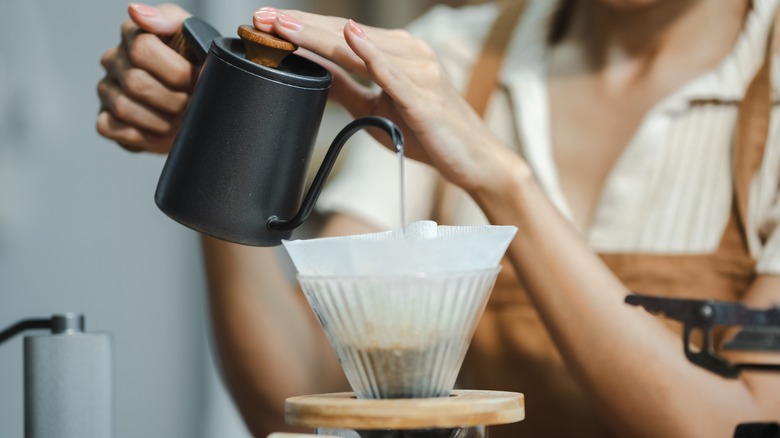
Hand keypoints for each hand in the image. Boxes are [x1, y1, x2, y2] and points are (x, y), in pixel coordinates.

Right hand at [96, 3, 194, 153]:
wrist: (203, 108)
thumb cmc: (198, 69)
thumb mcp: (194, 38)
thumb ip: (170, 19)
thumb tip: (135, 11)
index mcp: (134, 35)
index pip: (142, 48)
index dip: (175, 70)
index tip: (195, 78)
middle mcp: (115, 59)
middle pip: (135, 82)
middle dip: (173, 99)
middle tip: (190, 103)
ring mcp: (107, 89)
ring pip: (124, 106)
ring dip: (160, 119)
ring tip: (177, 118)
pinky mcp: (106, 118)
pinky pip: (109, 127)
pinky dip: (139, 135)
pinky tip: (157, 131)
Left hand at [252, 8, 521, 193]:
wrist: (474, 160)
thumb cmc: (430, 134)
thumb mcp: (377, 109)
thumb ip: (348, 88)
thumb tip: (313, 73)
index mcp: (395, 54)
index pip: (339, 35)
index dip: (301, 28)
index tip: (264, 23)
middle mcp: (408, 53)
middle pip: (343, 33)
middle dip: (299, 26)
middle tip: (260, 18)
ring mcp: (418, 70)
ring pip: (360, 47)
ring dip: (319, 35)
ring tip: (283, 27)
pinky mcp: (424, 96)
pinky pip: (393, 72)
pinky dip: (371, 53)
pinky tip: (349, 37)